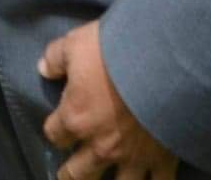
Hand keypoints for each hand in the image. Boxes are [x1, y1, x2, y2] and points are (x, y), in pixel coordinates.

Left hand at [39, 21, 176, 179]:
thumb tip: (44, 69)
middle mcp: (100, 145)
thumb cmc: (115, 52)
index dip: (55, 130)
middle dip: (71, 173)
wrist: (165, 65)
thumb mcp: (75, 44)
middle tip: (69, 174)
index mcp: (76, 118)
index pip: (54, 134)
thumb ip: (56, 59)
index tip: (58, 126)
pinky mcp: (163, 158)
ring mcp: (133, 156)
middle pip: (78, 173)